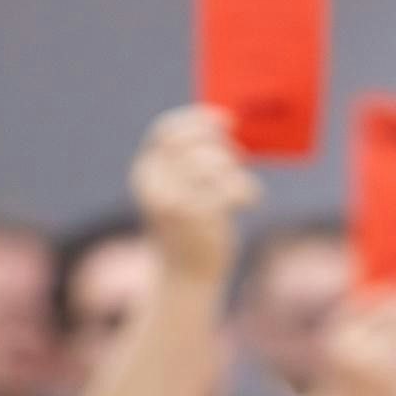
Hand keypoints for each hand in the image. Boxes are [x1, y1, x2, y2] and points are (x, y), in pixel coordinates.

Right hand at [128, 106, 260, 280]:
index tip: (226, 121)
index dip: (196, 119)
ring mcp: (174, 202)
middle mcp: (154, 186)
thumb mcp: (178, 191)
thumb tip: (223, 126)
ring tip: (242, 186)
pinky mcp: (198, 219)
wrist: (184, 276)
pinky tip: (251, 200)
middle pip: (191, 143)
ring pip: (211, 164)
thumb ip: (188, 163)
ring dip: (235, 169)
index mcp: (145, 174)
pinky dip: (246, 190)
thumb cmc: (188, 227)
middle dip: (220, 145)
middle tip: (238, 158)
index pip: (165, 132)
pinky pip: (228, 188)